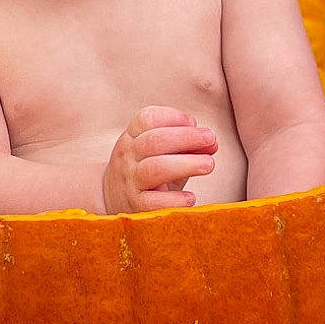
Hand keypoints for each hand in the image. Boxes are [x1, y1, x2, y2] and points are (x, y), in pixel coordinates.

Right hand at [103, 107, 217, 213]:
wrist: (112, 199)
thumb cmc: (146, 170)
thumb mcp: (160, 152)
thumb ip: (185, 145)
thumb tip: (212, 143)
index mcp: (132, 136)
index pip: (147, 119)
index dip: (173, 117)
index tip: (194, 123)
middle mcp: (127, 156)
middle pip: (154, 141)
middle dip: (186, 137)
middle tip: (211, 139)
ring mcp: (130, 181)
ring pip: (155, 169)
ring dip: (186, 164)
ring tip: (209, 164)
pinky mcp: (135, 206)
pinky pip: (154, 202)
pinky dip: (174, 200)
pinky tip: (190, 198)